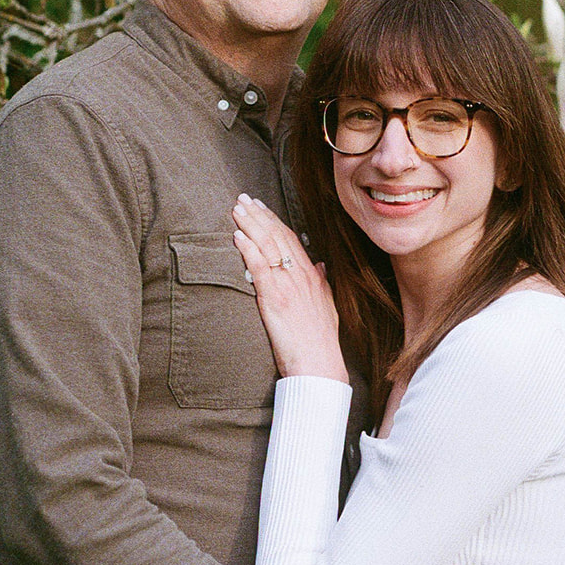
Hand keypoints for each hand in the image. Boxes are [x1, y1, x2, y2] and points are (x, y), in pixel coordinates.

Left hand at [231, 195, 346, 382]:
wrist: (319, 365)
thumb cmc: (320, 342)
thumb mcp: (328, 307)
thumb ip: (322, 284)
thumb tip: (320, 266)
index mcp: (312, 276)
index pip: (291, 239)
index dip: (274, 221)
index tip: (261, 207)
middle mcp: (301, 275)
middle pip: (278, 236)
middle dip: (259, 215)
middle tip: (243, 198)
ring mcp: (288, 285)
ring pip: (268, 246)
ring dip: (251, 225)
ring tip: (237, 209)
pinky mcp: (275, 298)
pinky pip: (259, 267)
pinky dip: (248, 249)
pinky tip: (237, 236)